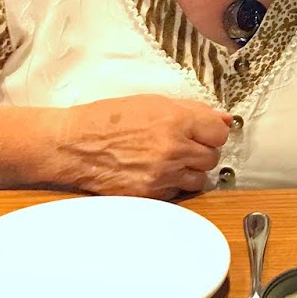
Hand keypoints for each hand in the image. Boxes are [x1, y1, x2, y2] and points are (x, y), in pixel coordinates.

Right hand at [54, 95, 232, 198]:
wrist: (74, 144)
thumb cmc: (107, 119)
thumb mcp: (152, 103)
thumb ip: (192, 110)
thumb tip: (223, 118)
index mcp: (176, 121)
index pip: (220, 133)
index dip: (212, 132)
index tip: (203, 133)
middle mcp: (173, 149)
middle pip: (212, 158)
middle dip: (201, 151)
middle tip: (182, 145)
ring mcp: (162, 175)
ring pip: (199, 179)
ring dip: (189, 171)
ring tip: (168, 160)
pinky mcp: (151, 194)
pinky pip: (177, 192)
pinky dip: (171, 184)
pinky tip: (155, 172)